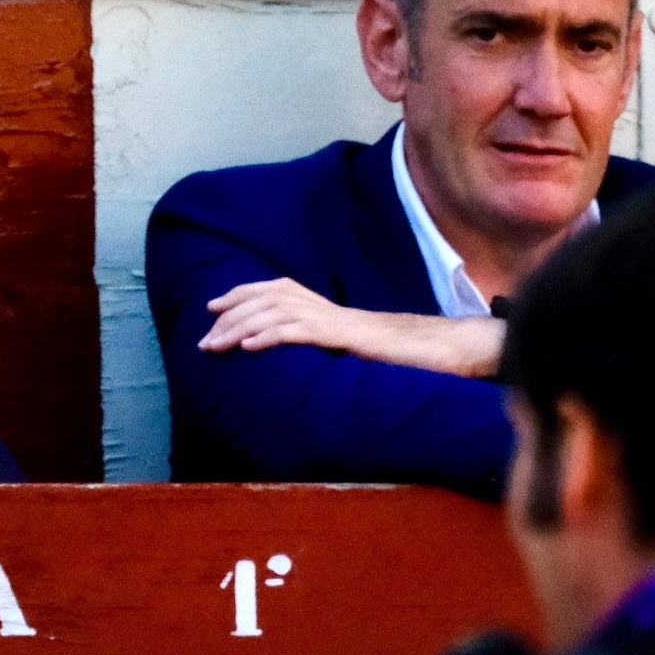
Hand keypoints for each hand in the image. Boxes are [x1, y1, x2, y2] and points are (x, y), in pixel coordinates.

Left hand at [201, 276, 505, 378]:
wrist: (450, 349)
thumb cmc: (411, 356)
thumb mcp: (361, 354)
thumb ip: (336, 352)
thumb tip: (313, 363)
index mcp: (331, 311)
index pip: (278, 291)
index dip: (243, 295)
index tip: (214, 307)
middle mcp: (330, 310)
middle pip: (269, 297)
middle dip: (231, 313)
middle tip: (204, 336)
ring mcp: (339, 321)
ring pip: (277, 313)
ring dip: (240, 327)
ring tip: (213, 344)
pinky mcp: (349, 337)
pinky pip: (304, 332)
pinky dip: (271, 336)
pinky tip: (248, 348)